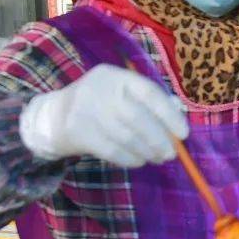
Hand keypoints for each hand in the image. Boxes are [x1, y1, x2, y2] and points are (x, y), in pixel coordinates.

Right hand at [19, 64, 188, 165]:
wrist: (54, 115)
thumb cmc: (99, 104)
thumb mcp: (120, 93)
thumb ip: (148, 103)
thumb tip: (178, 122)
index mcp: (116, 76)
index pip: (149, 93)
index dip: (169, 115)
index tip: (183, 134)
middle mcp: (101, 90)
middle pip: (138, 118)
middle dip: (160, 139)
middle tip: (171, 153)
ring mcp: (87, 111)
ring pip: (127, 137)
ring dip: (147, 151)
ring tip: (158, 158)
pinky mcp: (79, 133)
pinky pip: (112, 151)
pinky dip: (130, 159)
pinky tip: (139, 161)